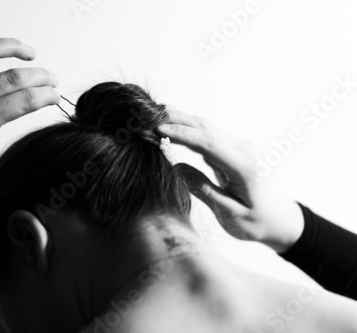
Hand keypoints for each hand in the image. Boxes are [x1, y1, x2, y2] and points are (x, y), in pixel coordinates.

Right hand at [158, 110, 303, 252]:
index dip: (182, 135)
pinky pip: (203, 134)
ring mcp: (236, 146)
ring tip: (151, 118)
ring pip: (203, 127)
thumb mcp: (229, 213)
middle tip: (145, 118)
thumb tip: (177, 167)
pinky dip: (184, 129)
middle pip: (204, 128)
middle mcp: (241, 150)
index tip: (158, 130)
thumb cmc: (254, 220)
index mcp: (243, 167)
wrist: (273, 216)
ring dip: (178, 120)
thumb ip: (204, 190)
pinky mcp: (228, 147)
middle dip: (175, 120)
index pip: (209, 143)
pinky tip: (167, 127)